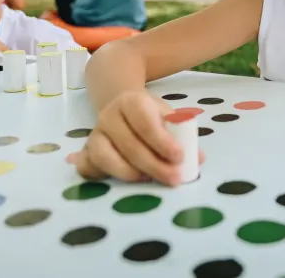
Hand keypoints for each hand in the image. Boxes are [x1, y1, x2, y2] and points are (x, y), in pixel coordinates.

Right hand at [70, 90, 204, 185]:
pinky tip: (120, 182)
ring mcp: (95, 133)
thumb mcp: (166, 116)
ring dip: (129, 173)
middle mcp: (109, 115)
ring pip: (105, 157)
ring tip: (149, 180)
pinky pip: (87, 166)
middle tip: (174, 178)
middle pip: (129, 144)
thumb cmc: (149, 115)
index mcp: (131, 101)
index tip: (179, 157)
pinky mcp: (87, 150)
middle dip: (153, 164)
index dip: (162, 141)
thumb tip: (198, 158)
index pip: (145, 122)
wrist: (121, 105)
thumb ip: (182, 135)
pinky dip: (101, 175)